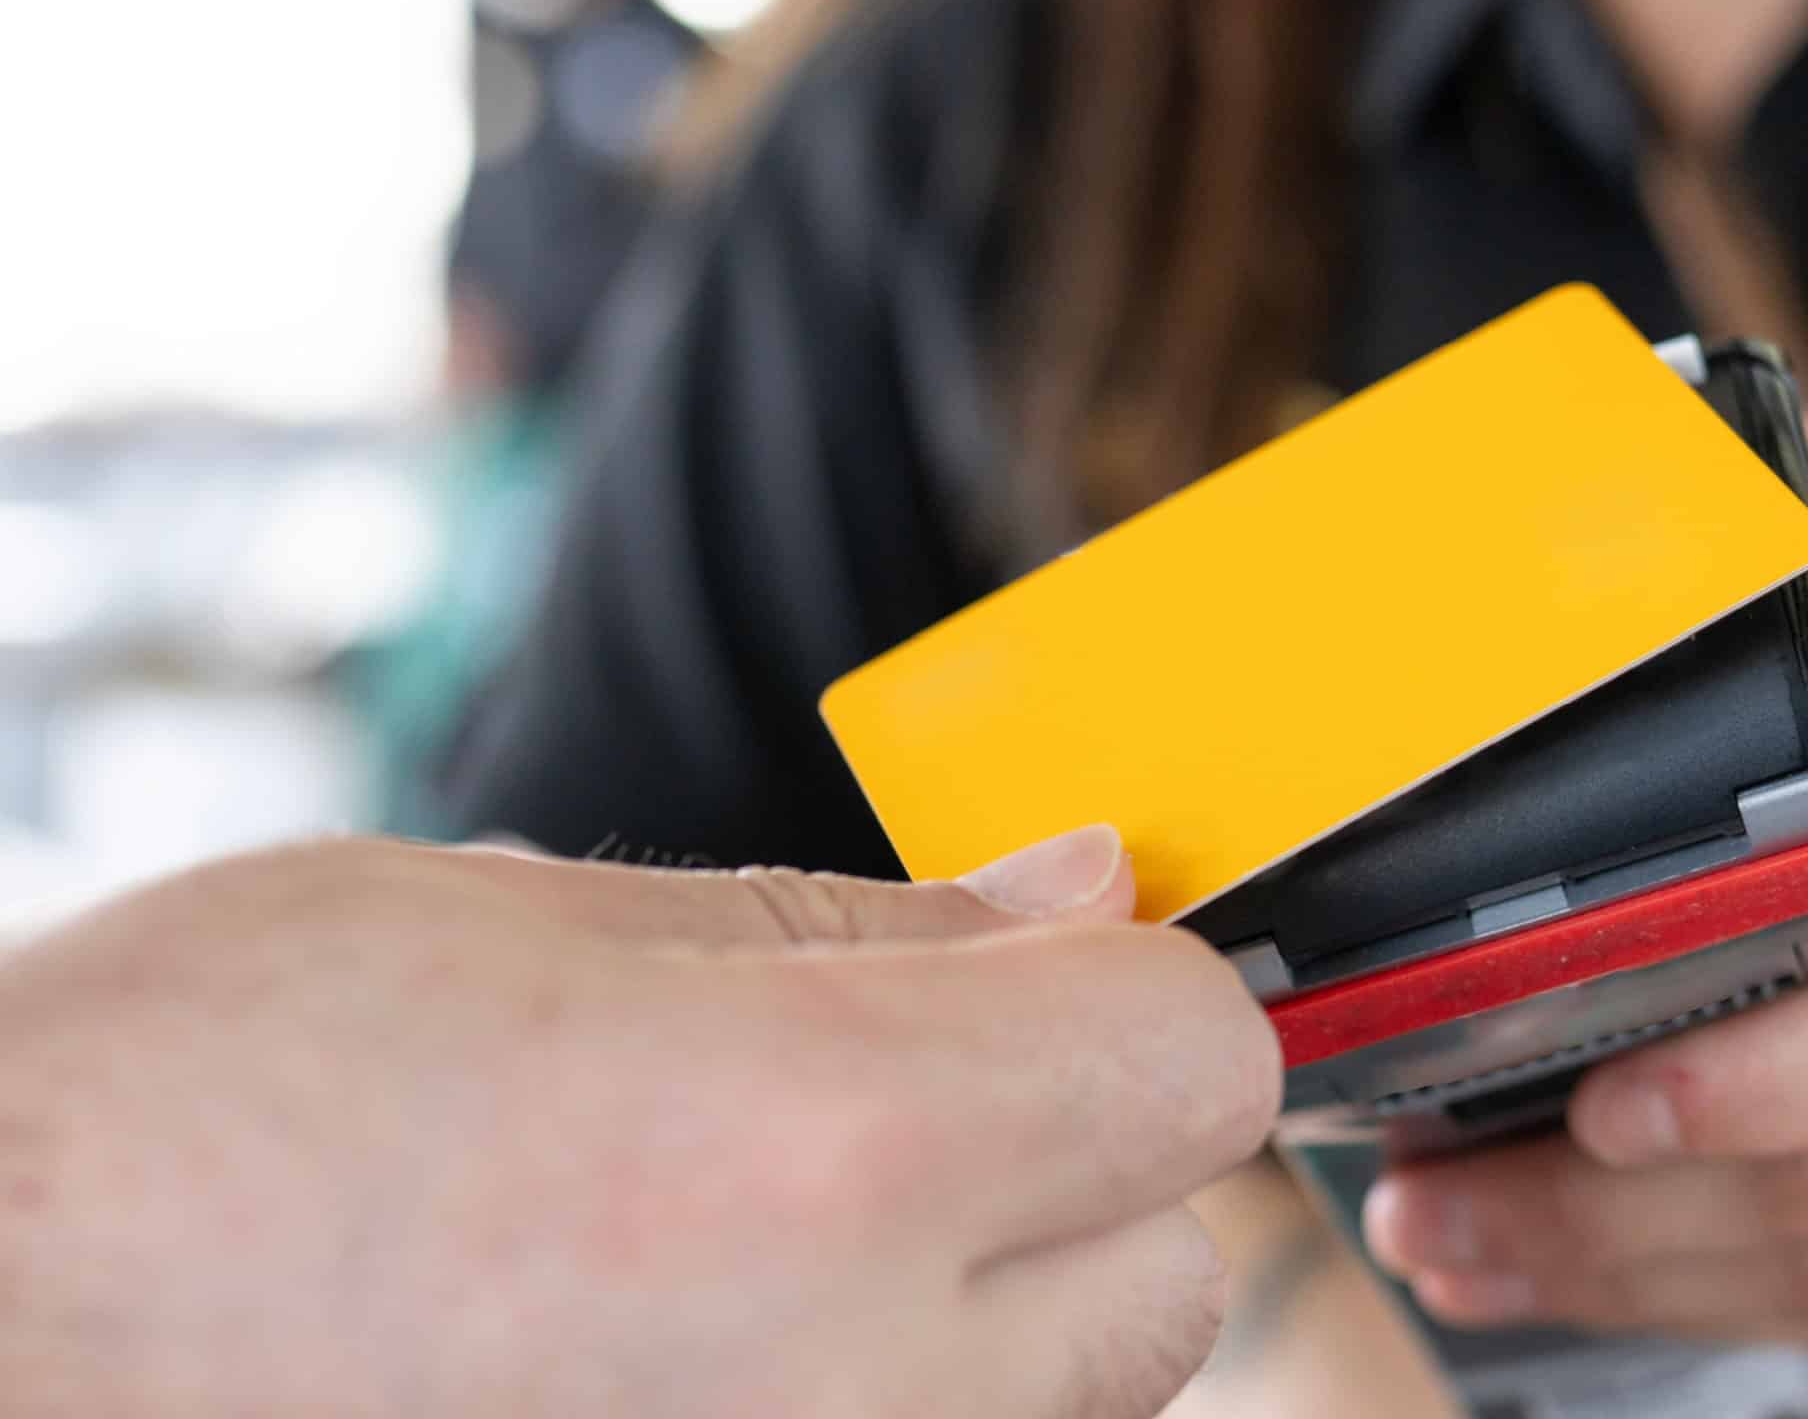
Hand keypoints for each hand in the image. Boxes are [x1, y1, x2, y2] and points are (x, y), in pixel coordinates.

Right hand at [0, 828, 1279, 1416]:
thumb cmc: (169, 1130)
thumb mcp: (512, 929)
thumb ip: (850, 929)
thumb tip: (1075, 888)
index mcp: (821, 1156)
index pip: (1191, 1061)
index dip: (1123, 985)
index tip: (1033, 962)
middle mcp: (864, 1400)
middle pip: (1163, 1274)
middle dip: (1069, 1168)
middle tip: (870, 1111)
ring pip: (1052, 1413)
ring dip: (968, 1313)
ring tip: (722, 1249)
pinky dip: (859, 1409)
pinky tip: (671, 1359)